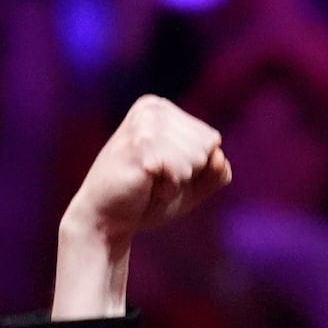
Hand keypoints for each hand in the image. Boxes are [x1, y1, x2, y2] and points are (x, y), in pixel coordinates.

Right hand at [61, 94, 230, 250]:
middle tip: (156, 179)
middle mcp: (152, 108)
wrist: (108, 218)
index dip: (196, 168)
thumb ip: (216, 171)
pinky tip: (146, 186)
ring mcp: (144, 124)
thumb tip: (219, 155)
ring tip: (150, 182)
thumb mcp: (193, 184)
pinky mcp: (139, 146)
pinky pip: (180, 172)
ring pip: (197, 158)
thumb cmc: (149, 198)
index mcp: (162, 109)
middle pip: (207, 146)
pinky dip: (169, 189)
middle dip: (188, 173)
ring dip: (177, 181)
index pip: (211, 139)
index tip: (165, 171)